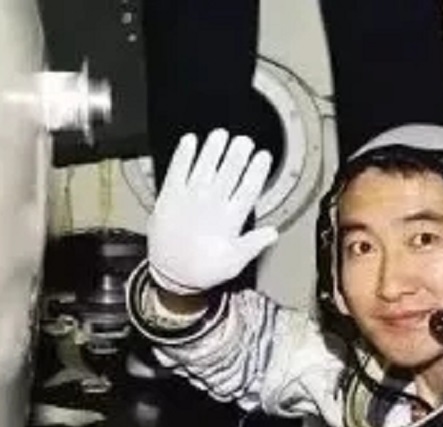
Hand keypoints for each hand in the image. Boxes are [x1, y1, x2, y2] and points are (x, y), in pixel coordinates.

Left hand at [147, 128, 277, 294]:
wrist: (170, 275)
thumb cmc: (202, 270)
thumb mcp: (235, 262)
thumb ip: (254, 244)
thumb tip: (272, 233)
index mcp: (230, 218)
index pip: (249, 186)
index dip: (258, 169)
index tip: (263, 156)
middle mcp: (212, 203)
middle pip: (230, 170)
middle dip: (239, 152)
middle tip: (244, 140)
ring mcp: (190, 197)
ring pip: (205, 164)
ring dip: (214, 147)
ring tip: (221, 135)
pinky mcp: (170, 196)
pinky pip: (177, 169)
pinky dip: (184, 154)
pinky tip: (190, 141)